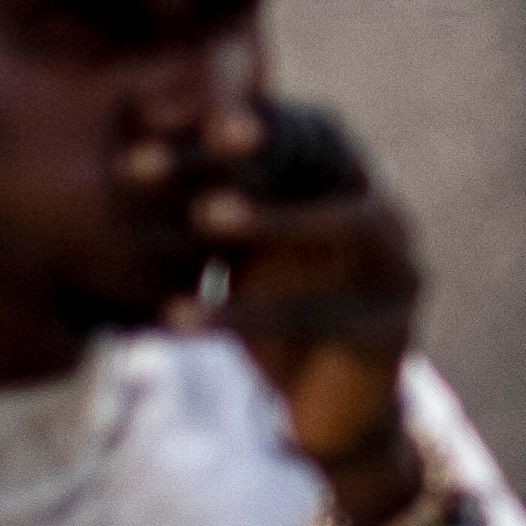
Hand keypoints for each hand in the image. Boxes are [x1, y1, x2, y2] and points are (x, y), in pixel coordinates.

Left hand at [154, 111, 430, 502]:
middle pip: (319, 161)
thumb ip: (210, 200)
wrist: (331, 413)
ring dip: (274, 215)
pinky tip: (179, 321)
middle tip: (204, 134)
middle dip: (256, 146)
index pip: (287, 124)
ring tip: (205, 214)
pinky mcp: (391, 328)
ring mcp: (398, 265)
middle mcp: (381, 208)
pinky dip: (244, 315)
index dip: (226, 111)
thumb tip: (127, 138)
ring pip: (341, 224)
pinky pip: (315, 314)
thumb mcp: (237, 253)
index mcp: (342, 178)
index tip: (149, 112)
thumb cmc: (273, 318)